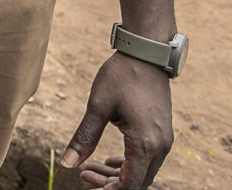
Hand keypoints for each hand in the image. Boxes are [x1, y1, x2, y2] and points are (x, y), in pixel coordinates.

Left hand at [60, 54, 173, 188]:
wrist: (147, 54)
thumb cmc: (121, 76)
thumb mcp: (98, 106)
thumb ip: (84, 137)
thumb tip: (67, 163)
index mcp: (145, 143)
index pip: (129, 185)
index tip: (85, 181)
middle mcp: (160, 147)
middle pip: (137, 182)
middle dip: (111, 185)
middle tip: (84, 174)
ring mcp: (164, 140)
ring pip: (142, 172)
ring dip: (118, 175)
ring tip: (90, 168)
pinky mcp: (162, 133)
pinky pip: (147, 159)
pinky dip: (128, 164)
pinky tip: (108, 160)